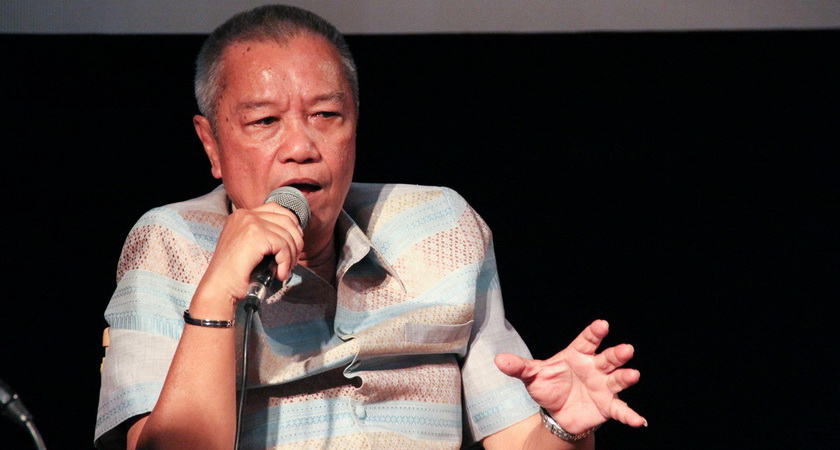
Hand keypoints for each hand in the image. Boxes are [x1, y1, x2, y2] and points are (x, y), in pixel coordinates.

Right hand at [198, 202, 304, 306]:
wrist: (219, 286)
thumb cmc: (234, 272)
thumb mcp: (248, 246)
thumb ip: (263, 234)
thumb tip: (293, 234)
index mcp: (242, 215)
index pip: (276, 209)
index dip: (291, 224)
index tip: (295, 242)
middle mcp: (245, 214)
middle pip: (286, 220)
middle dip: (296, 241)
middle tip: (294, 259)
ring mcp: (250, 223)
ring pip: (287, 235)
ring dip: (291, 255)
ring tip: (286, 269)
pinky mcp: (256, 235)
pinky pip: (283, 246)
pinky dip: (286, 262)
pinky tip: (280, 274)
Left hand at [494, 319, 646, 433]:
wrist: (557, 413)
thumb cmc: (548, 387)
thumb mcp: (532, 376)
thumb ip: (518, 367)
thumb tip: (498, 360)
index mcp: (577, 355)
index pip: (587, 340)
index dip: (595, 332)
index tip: (602, 325)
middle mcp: (594, 368)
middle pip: (608, 358)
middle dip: (617, 354)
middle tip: (627, 349)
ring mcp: (603, 386)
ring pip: (617, 380)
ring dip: (626, 377)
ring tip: (633, 375)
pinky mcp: (607, 406)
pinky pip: (620, 410)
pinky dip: (629, 415)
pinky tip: (639, 421)